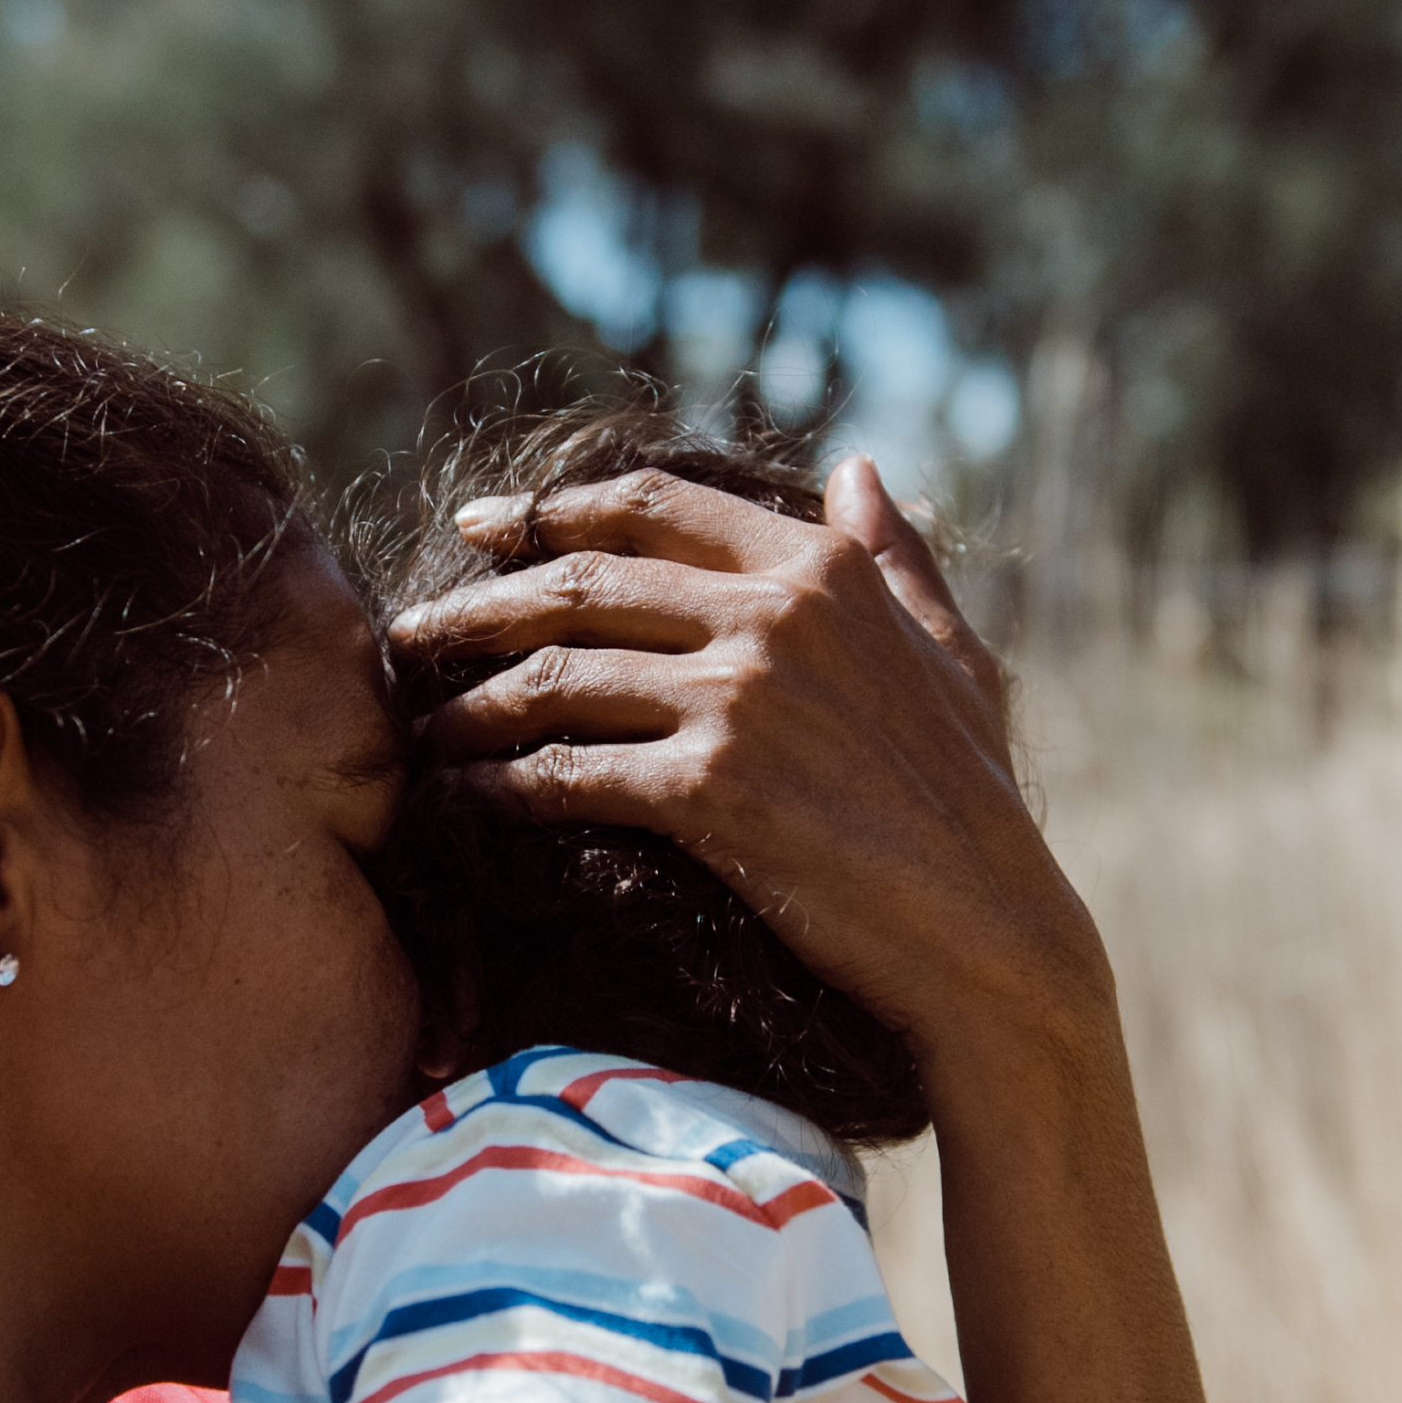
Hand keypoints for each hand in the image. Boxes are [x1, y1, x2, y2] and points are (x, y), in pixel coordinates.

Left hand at [385, 455, 1105, 1050]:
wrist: (989, 934)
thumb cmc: (974, 804)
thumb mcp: (953, 655)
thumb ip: (895, 558)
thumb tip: (854, 468)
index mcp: (822, 568)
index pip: (649, 506)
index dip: (547, 512)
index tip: (480, 528)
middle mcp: (776, 614)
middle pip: (582, 583)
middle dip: (477, 605)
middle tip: (412, 634)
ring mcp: (742, 698)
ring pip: (558, 675)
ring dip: (472, 703)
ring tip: (424, 727)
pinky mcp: (711, 791)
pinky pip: (568, 770)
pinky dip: (501, 782)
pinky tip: (467, 797)